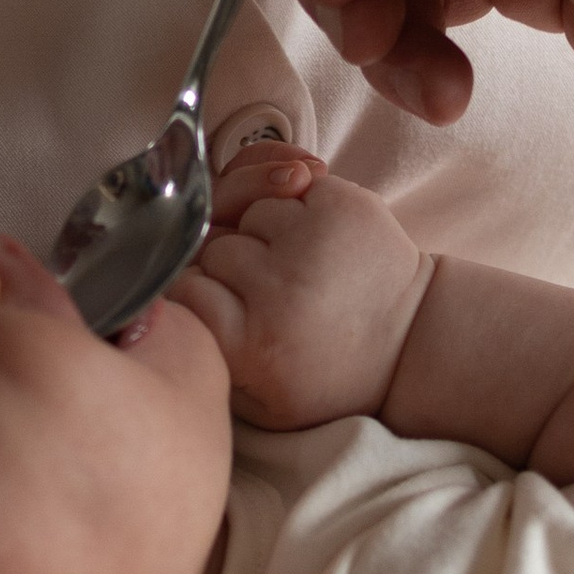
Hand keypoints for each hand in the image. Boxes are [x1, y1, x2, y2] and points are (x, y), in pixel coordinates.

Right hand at [170, 133, 432, 426]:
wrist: (411, 343)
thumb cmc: (325, 373)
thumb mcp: (255, 400)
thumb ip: (202, 351)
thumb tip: (162, 288)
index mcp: (252, 344)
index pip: (179, 285)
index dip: (189, 285)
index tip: (214, 299)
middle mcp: (280, 291)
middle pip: (208, 244)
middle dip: (222, 257)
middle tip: (256, 284)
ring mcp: (313, 242)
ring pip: (242, 208)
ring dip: (253, 224)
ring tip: (284, 256)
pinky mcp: (343, 204)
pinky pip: (276, 173)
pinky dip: (278, 186)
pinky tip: (295, 203)